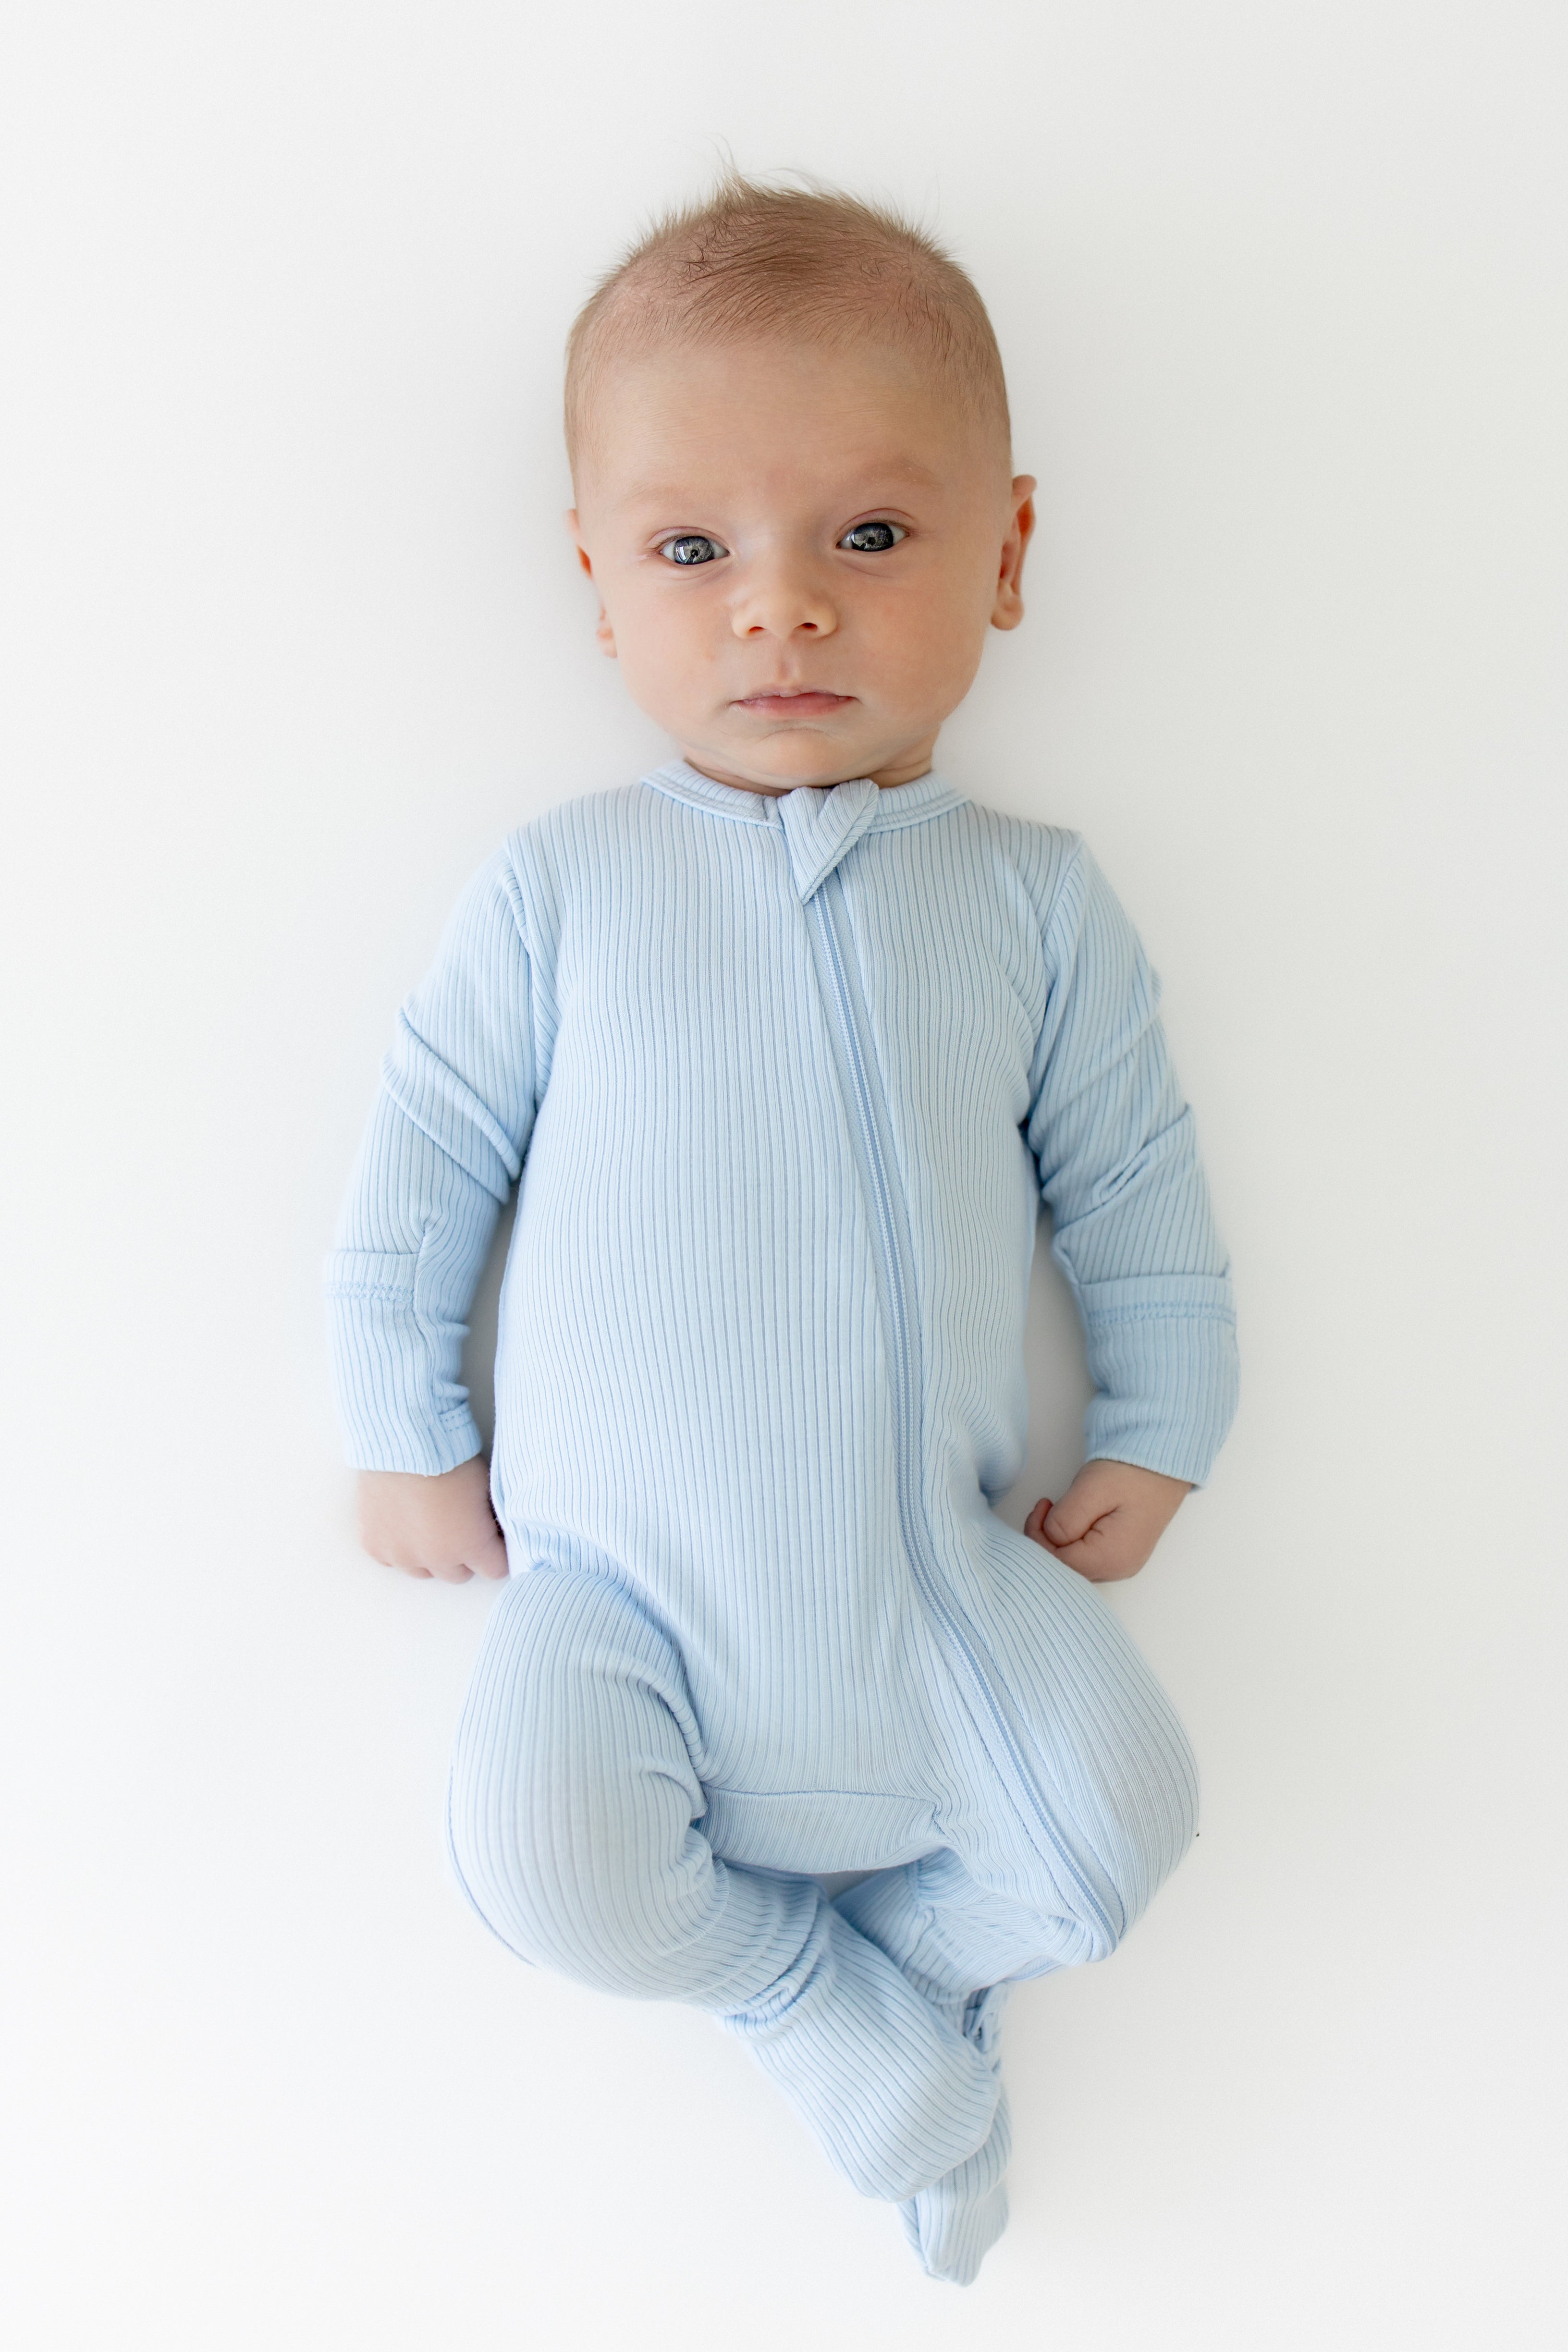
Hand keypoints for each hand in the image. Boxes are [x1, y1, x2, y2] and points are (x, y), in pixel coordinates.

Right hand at [356, 1456, 509, 1582]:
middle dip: (462, 1554)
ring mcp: (401, 1556)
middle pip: (457, 1574)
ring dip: (427, 1554)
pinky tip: (401, 1518)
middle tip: (457, 1525)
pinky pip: (392, 1558)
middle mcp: (436, 1560)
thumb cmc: (449, 1458)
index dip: (495, 1551)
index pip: (495, 1569)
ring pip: (422, 1571)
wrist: (403, 1440)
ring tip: (425, 1521)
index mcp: (470, 1546)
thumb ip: (488, 1520)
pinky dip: (397, 1544)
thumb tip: (489, 1530)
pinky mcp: (374, 1546)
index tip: (490, 1536)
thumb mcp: (486, 1489)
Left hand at [1023, 1459, 1190, 1582]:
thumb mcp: (1091, 1491)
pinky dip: (1073, 1538)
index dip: (1039, 1537)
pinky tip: (1076, 1516)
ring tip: (1062, 1507)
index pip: (1058, 1562)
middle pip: (1066, 1567)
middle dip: (1048, 1538)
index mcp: (1113, 1557)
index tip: (1041, 1506)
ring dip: (1060, 1538)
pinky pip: (1087, 1555)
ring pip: (1075, 1562)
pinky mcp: (1121, 1553)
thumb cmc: (1131, 1473)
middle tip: (1046, 1506)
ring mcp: (1122, 1563)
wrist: (1162, 1462)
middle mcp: (1120, 1568)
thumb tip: (1049, 1537)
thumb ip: (1065, 1521)